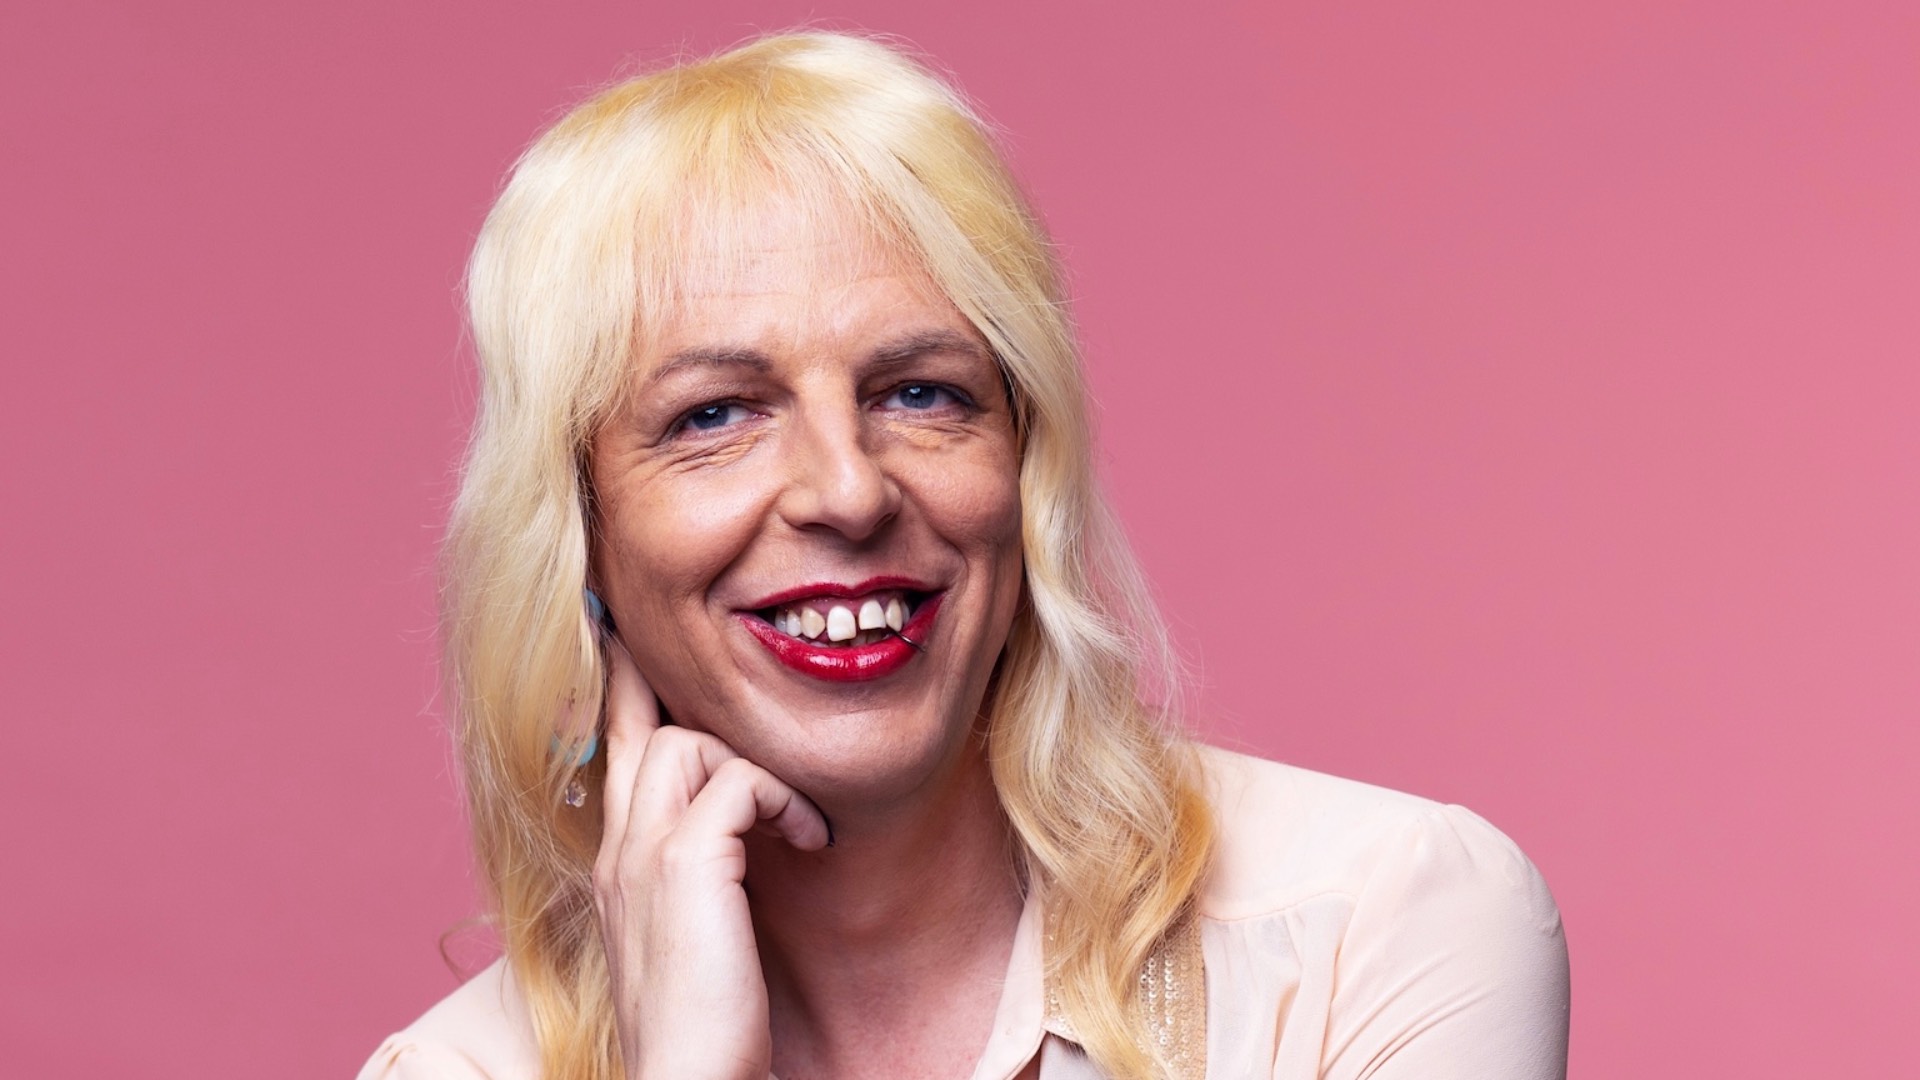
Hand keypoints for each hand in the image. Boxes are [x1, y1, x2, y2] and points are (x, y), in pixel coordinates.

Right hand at [593, 634, 830, 1079]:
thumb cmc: (707, 1024)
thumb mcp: (694, 931)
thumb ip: (701, 873)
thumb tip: (740, 830)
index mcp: (615, 864)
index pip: (613, 751)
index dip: (627, 690)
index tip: (633, 639)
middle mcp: (617, 849)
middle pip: (642, 724)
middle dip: (676, 686)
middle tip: (723, 668)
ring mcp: (642, 854)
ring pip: (689, 741)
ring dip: (761, 769)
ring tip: (800, 823)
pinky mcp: (684, 864)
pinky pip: (740, 781)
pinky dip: (787, 802)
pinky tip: (813, 843)